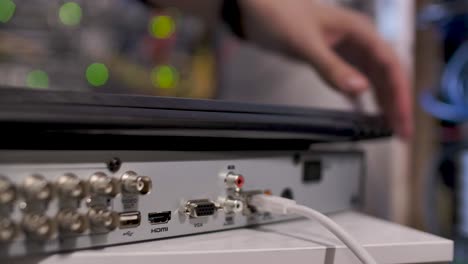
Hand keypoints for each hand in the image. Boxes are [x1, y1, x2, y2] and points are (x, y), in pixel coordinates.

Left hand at [239, 0, 412, 138]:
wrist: (257, 8)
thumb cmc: (281, 15)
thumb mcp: (305, 43)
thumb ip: (331, 67)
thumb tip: (360, 89)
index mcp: (359, 32)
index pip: (390, 65)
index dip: (400, 93)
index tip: (403, 117)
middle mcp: (358, 41)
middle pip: (386, 75)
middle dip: (396, 103)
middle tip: (402, 132)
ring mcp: (346, 50)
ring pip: (373, 79)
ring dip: (383, 102)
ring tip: (390, 127)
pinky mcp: (333, 59)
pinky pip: (355, 80)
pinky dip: (362, 97)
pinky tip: (366, 112)